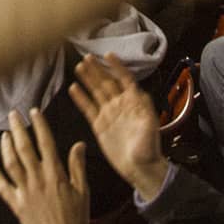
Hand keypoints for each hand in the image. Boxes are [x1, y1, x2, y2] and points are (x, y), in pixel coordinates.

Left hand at [0, 109, 89, 223]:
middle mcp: (37, 180)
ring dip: (5, 147)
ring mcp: (25, 192)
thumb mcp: (84, 192)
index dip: (39, 125)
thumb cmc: (76, 221)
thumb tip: (79, 144)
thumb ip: (78, 166)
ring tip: (4, 135)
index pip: (46, 142)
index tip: (34, 112)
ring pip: (11, 164)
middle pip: (24, 148)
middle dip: (18, 129)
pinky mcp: (17, 205)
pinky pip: (3, 188)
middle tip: (13, 115)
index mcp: (55, 175)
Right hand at [68, 53, 168, 200]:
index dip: (117, 67)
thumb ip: (145, 110)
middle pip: (107, 83)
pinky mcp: (99, 126)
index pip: (125, 79)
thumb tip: (139, 92)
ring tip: (79, 67)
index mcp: (134, 103)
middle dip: (98, 70)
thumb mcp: (150, 128)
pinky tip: (73, 88)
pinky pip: (88, 109)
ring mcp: (109, 115)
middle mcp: (120, 105)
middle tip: (87, 57)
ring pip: (96, 92)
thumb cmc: (148, 149)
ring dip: (88, 79)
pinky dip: (80, 98)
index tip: (108, 54)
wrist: (140, 169)